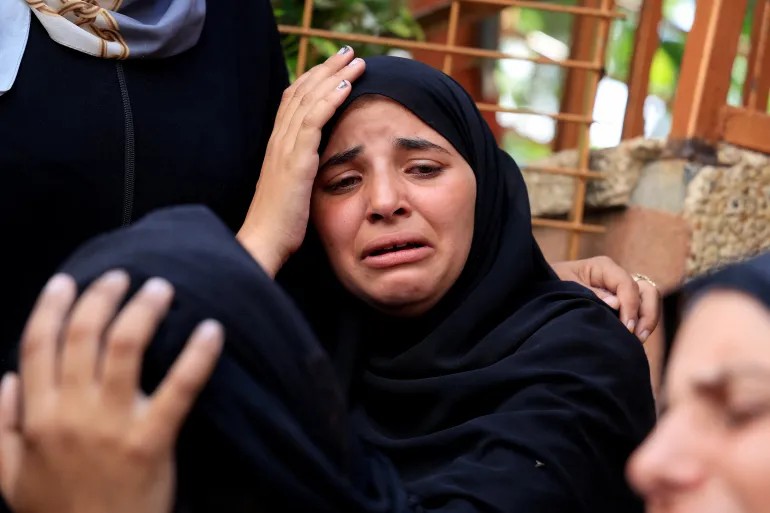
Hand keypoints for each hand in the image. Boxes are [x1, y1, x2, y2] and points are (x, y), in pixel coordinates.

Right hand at [0, 271, 222, 512]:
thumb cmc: (57, 512)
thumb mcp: (10, 475)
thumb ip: (3, 425)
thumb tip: (6, 379)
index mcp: (37, 416)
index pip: (37, 345)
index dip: (51, 306)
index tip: (66, 281)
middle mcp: (72, 412)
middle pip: (84, 335)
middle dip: (102, 296)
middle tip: (122, 276)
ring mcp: (113, 424)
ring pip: (127, 348)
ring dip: (144, 309)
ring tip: (162, 288)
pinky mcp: (153, 440)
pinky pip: (180, 388)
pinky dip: (198, 356)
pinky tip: (212, 329)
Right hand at [237, 46, 365, 276]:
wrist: (264, 242)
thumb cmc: (281, 222)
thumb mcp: (293, 188)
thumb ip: (303, 169)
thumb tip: (319, 162)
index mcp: (278, 145)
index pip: (293, 100)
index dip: (313, 79)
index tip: (335, 66)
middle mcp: (278, 140)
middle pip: (301, 91)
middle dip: (326, 68)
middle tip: (349, 52)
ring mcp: (285, 149)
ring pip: (308, 100)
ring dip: (333, 76)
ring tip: (356, 61)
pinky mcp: (296, 161)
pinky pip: (313, 121)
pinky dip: (330, 99)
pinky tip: (346, 86)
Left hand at [551, 256, 659, 342]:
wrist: (543, 290)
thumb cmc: (552, 284)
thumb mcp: (565, 286)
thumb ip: (590, 294)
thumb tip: (615, 304)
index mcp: (603, 267)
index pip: (627, 285)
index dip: (630, 306)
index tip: (625, 328)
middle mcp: (617, 276)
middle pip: (647, 291)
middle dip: (647, 314)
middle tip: (637, 336)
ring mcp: (621, 289)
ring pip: (648, 301)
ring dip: (647, 321)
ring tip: (637, 341)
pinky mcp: (621, 303)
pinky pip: (640, 311)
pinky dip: (641, 324)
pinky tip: (632, 341)